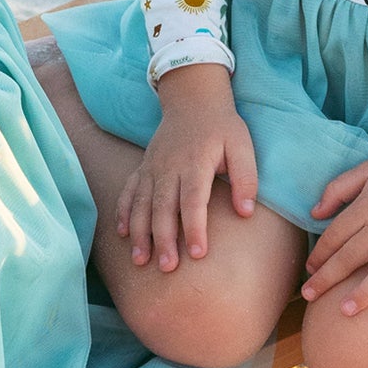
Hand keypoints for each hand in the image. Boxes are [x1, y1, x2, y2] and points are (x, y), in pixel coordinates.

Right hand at [118, 62, 257, 270]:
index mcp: (195, 163)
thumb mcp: (243, 146)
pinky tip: (122, 234)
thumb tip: (246, 212)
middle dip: (163, 239)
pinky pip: (129, 192)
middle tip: (167, 267)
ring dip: (140, 233)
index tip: (197, 254)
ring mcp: (152, 168)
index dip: (195, 228)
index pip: (193, 200)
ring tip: (141, 260)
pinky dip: (123, 213)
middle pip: (163, 208)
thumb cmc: (222, 127)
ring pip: (142, 204)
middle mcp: (169, 167)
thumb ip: (246, 178)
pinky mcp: (143, 168)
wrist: (192, 99)